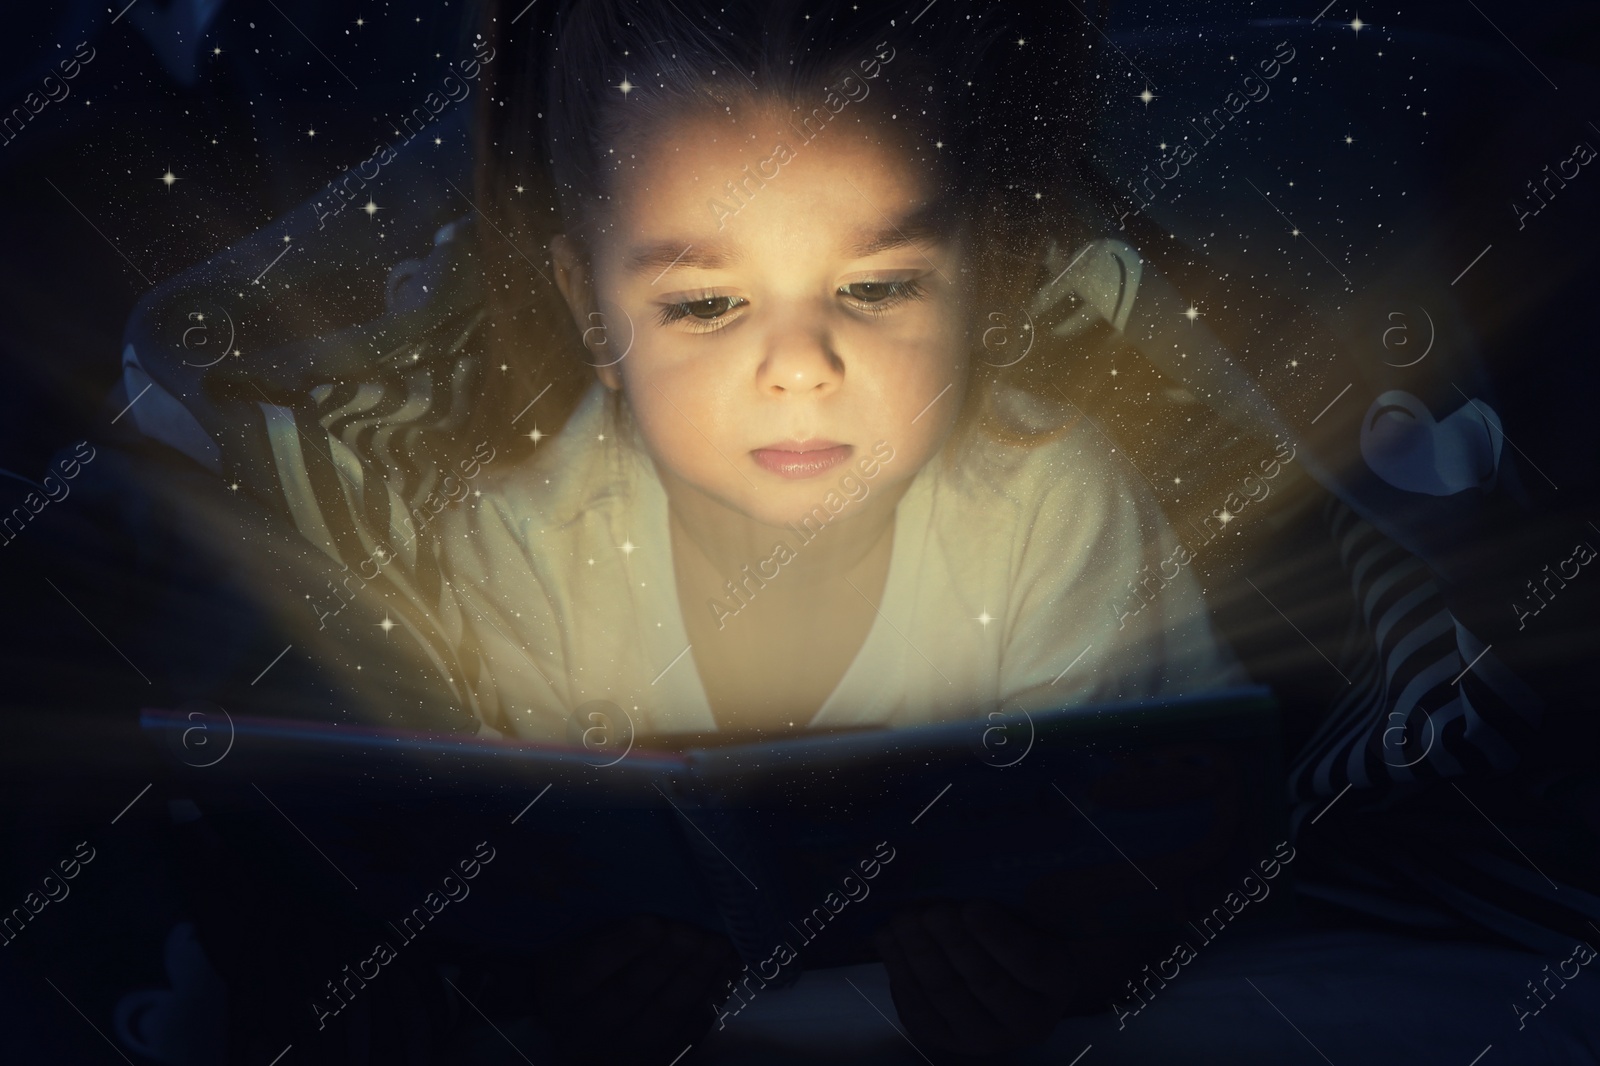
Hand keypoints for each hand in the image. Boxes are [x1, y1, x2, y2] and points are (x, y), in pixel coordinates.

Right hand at [532, 913, 741, 1065]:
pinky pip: (688, 1034)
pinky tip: (729, 972)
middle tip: (698, 933)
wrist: (582, 1030)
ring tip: (723, 947)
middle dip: (670, 960)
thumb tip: (660, 918)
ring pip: (665, 1016)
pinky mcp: (655, 1061)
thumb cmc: (585, 973)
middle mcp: (587, 1027)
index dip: (624, 946)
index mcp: (563, 988)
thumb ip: (612, 935)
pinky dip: (711, 1001)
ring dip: (699, 979)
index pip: (590, 967)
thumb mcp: (579, 950)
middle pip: (631, 993)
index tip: (654, 923)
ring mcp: (622, 1052)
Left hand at [873, 900, 1077, 1057]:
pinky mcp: (947, 1042)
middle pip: (985, 980)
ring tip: (902, 919)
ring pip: (946, 995)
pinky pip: (919, 1011)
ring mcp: (985, 1038)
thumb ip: (1011, 905)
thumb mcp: (1027, 918)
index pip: (1030, 962)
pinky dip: (900, 972)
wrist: (1001, 979)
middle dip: (953, 942)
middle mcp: (1027, 1021)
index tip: (972, 908)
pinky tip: (888, 941)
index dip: (999, 936)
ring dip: (919, 953)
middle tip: (930, 911)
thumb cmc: (1014, 933)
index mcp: (1056, 982)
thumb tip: (972, 892)